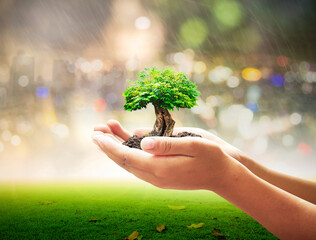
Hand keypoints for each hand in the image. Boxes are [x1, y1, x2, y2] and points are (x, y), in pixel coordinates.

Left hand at [92, 120, 239, 190]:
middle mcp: (155, 175)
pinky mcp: (162, 174)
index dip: (109, 145)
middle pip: (123, 161)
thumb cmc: (211, 157)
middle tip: (95, 130)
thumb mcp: (192, 145)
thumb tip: (141, 141)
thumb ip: (166, 144)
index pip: (126, 157)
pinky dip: (130, 151)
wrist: (222, 175)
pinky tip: (128, 139)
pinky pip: (140, 163)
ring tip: (106, 130)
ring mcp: (157, 177)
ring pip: (130, 162)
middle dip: (107, 145)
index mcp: (160, 168)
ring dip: (117, 148)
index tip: (95, 134)